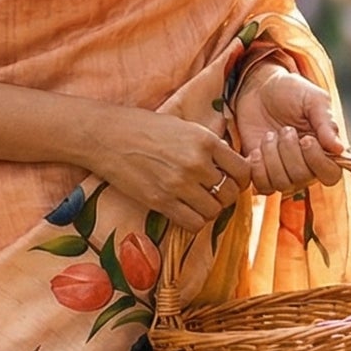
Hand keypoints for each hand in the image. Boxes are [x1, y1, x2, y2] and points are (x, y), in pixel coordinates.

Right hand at [86, 102, 249, 232]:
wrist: (108, 136)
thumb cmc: (145, 128)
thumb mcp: (184, 126)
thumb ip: (208, 144)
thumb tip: (229, 163)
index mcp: (205, 140)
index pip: (242, 170)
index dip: (241, 180)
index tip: (232, 180)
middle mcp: (195, 163)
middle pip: (230, 194)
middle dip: (226, 197)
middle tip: (214, 193)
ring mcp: (178, 184)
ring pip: (213, 212)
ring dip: (208, 210)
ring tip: (197, 202)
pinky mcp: (161, 201)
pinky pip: (192, 224)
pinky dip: (193, 221)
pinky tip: (184, 211)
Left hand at [234, 65, 344, 195]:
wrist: (258, 89)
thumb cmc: (290, 92)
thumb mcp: (313, 99)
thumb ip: (326, 122)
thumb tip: (340, 148)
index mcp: (325, 150)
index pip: (331, 174)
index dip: (318, 161)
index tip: (306, 139)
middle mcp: (307, 166)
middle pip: (302, 178)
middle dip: (289, 152)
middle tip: (285, 130)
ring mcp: (283, 171)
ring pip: (281, 184)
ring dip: (272, 157)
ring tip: (269, 136)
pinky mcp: (262, 173)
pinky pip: (262, 186)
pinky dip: (257, 169)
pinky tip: (256, 150)